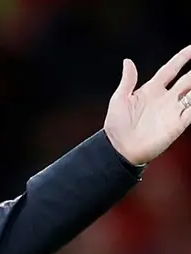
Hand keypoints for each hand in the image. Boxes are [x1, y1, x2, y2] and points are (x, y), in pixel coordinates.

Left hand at [104, 45, 190, 165]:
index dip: (181, 58)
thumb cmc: (116, 126)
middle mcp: (165, 98)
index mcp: (151, 90)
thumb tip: (127, 61)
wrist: (119, 149)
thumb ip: (127, 80)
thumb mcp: (119, 100)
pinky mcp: (179, 124)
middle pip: (188, 79)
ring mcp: (173, 110)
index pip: (171, 69)